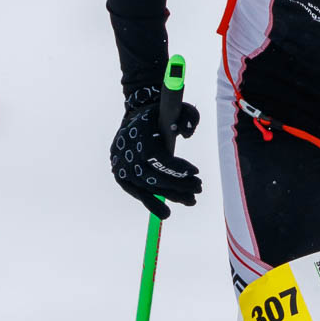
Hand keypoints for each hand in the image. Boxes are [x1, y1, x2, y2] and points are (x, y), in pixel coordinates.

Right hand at [110, 82, 201, 218]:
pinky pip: (136, 192)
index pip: (156, 156)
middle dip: (178, 184)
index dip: (176, 167)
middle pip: (153, 175)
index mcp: (137, 133)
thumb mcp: (177, 108)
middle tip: (199, 188)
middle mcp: (125, 151)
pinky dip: (151, 202)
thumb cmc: (161, 114)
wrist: (136, 117)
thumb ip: (187, 118)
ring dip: (171, 195)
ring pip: (147, 186)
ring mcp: (120, 165)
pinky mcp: (120, 175)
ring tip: (191, 200)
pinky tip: (165, 212)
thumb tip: (186, 134)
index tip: (195, 171)